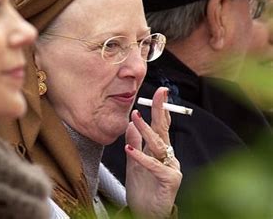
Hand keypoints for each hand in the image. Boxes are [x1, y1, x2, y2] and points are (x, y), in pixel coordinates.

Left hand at [124, 87, 181, 218]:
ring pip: (158, 145)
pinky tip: (129, 148)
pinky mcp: (169, 180)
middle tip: (159, 94)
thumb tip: (130, 125)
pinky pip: (153, 165)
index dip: (161, 109)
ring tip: (135, 117)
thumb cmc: (143, 189)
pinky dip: (140, 156)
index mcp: (160, 151)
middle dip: (161, 110)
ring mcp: (171, 167)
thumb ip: (134, 143)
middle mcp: (168, 156)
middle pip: (163, 130)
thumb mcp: (134, 162)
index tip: (161, 92)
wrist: (146, 212)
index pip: (161, 126)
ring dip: (146, 129)